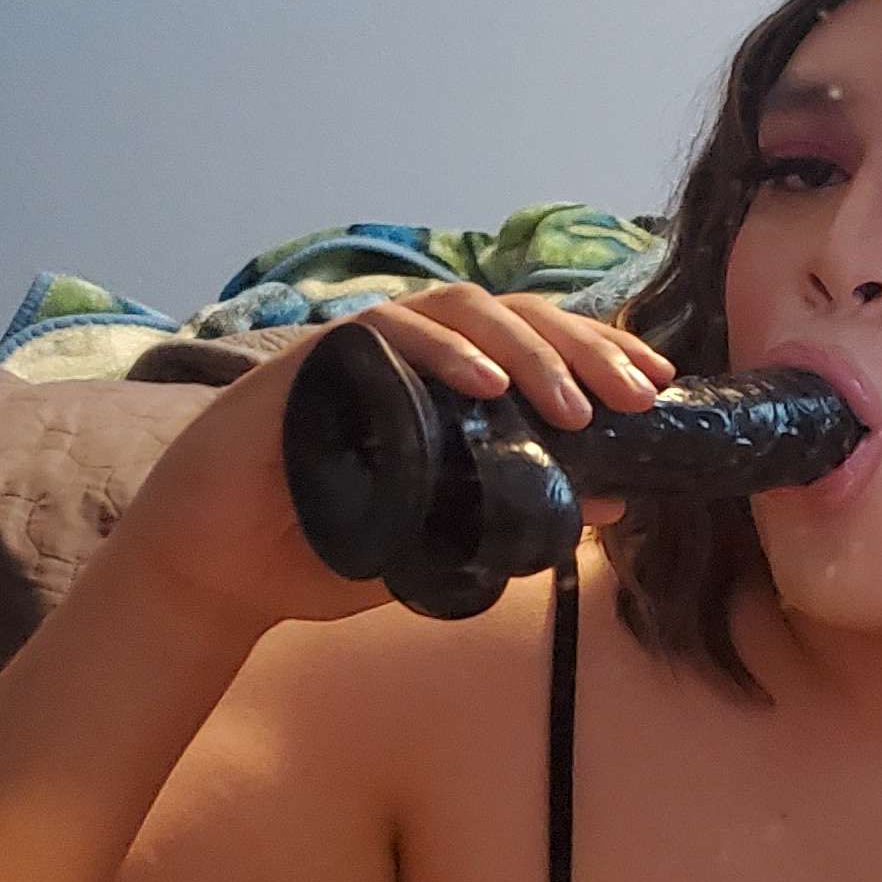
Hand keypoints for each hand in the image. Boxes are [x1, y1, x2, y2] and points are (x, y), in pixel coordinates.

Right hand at [115, 290, 675, 637]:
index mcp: (446, 386)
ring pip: (459, 310)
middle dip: (582, 348)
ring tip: (574, 405)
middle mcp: (412, 355)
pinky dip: (441, 352)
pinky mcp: (314, 361)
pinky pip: (384, 332)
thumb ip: (520, 517)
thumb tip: (616, 504)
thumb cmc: (329, 546)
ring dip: (526, 349)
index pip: (536, 344)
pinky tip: (484, 383)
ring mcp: (363, 352)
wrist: (224, 571)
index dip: (598, 352)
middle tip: (634, 394)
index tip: (657, 385)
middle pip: (513, 316)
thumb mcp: (445, 538)